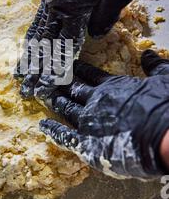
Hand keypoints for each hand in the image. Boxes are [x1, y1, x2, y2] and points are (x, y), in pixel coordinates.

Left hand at [39, 50, 168, 178]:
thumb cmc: (166, 107)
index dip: (79, 70)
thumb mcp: (165, 78)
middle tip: (46, 78)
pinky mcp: (87, 144)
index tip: (68, 64)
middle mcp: (97, 102)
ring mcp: (89, 123)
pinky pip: (65, 136)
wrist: (165, 137)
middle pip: (73, 90)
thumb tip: (149, 53)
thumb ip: (154, 65)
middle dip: (60, 84)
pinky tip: (42, 125)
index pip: (90, 75)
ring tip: (42, 95)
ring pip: (66, 109)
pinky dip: (53, 130)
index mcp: (113, 86)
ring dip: (55, 102)